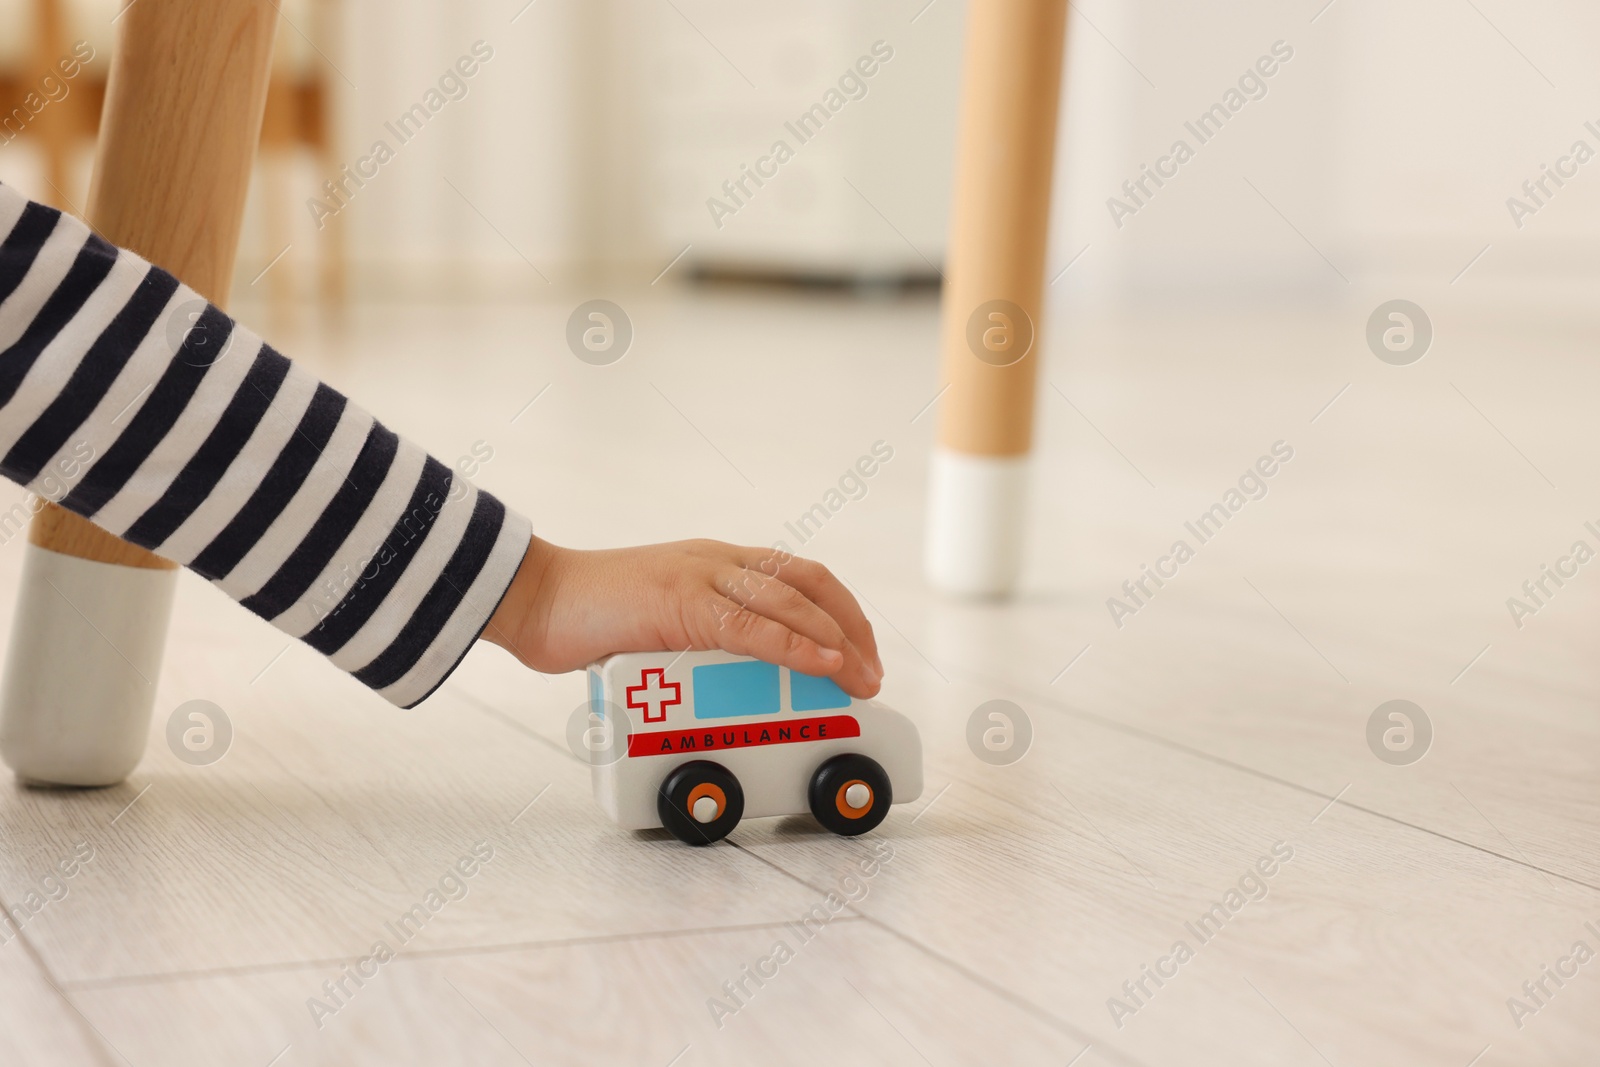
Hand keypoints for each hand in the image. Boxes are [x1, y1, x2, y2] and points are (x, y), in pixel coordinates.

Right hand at [482, 538, 883, 697]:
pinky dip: (795, 647)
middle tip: (871, 675)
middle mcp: (717, 562)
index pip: (798, 577)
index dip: (840, 612)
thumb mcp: (661, 621)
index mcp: (716, 562)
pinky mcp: (679, 603)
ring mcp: (699, 577)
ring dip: (836, 642)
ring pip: (790, 603)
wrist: (533, 598)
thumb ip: (699, 636)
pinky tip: (823, 665)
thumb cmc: (588, 617)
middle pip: (810, 584)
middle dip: (852, 629)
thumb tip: (729, 677)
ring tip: (859, 679)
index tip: (858, 653)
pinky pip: (752, 627)